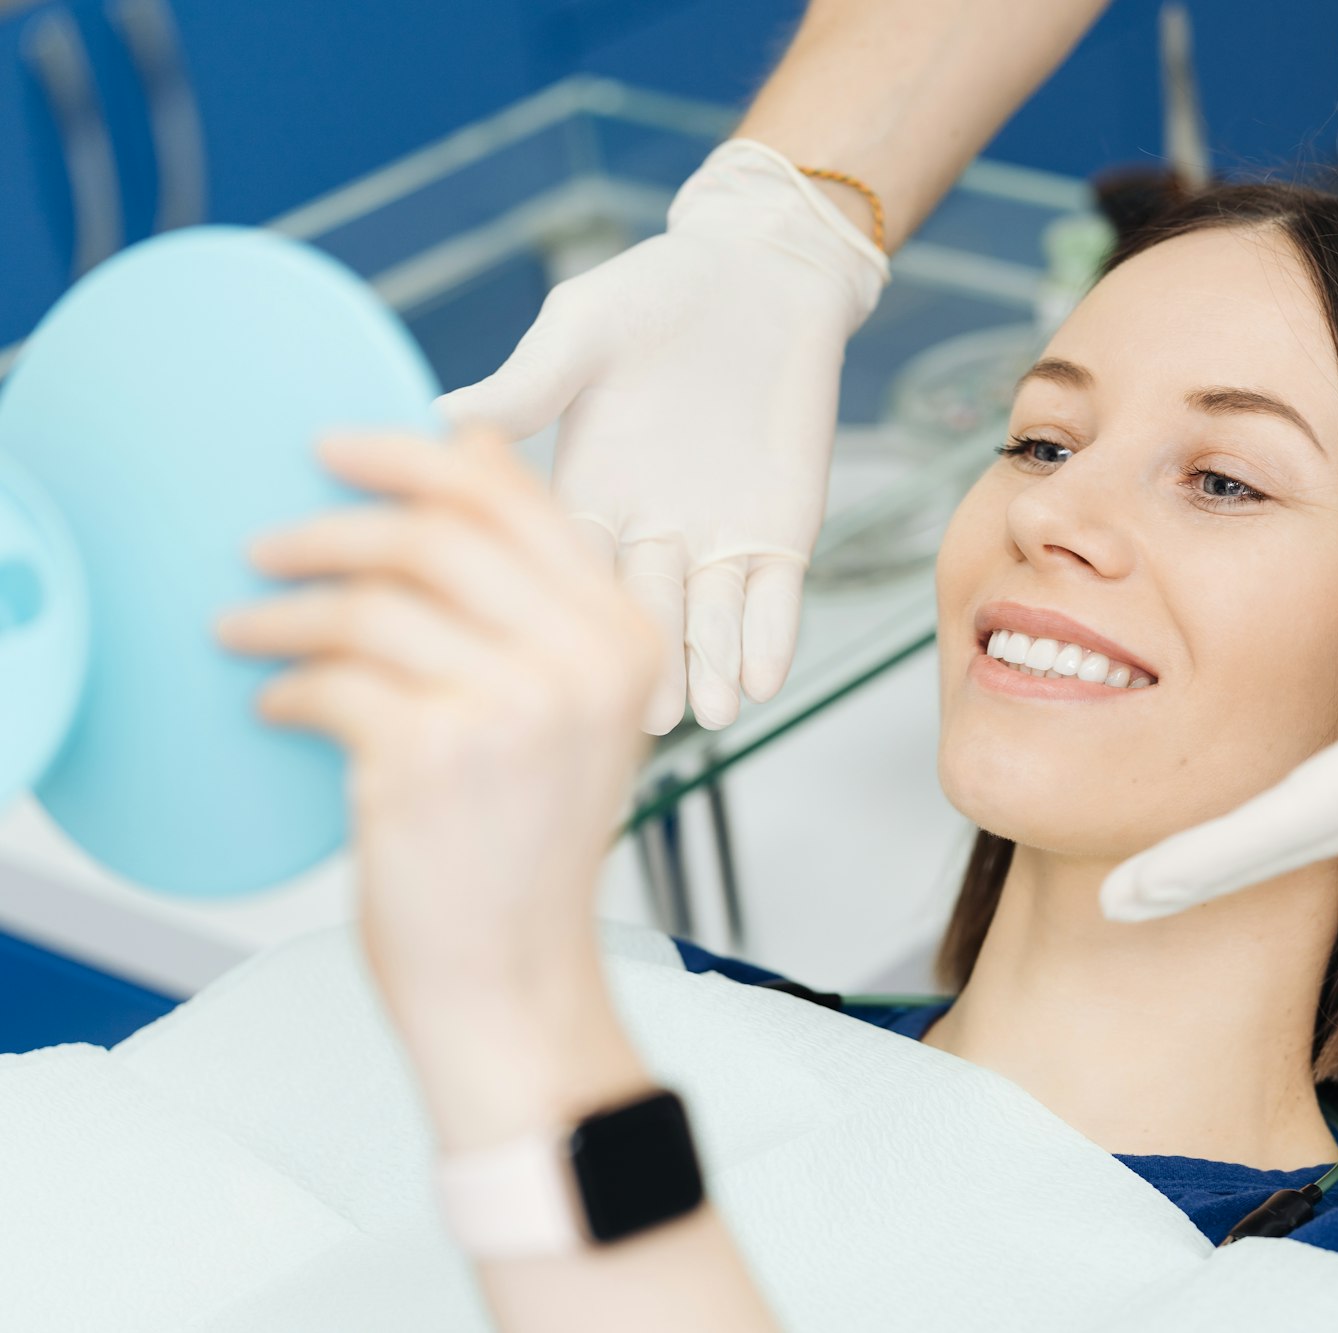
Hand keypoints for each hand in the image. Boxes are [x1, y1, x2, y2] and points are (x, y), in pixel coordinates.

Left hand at [215, 429, 663, 1026]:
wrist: (514, 978)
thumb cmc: (526, 846)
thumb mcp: (569, 710)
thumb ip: (535, 593)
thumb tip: (466, 447)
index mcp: (626, 639)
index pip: (516, 501)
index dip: (412, 457)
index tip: (336, 450)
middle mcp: (582, 664)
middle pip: (435, 535)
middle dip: (330, 528)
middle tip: (267, 544)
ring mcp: (511, 709)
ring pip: (371, 605)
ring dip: (284, 613)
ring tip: (246, 629)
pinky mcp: (431, 758)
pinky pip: (331, 681)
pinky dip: (287, 687)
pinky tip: (277, 704)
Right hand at [438, 139, 889, 733]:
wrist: (763, 275)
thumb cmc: (661, 292)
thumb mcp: (585, 331)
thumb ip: (529, 384)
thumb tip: (434, 412)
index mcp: (582, 493)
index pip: (560, 565)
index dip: (552, 613)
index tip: (539, 662)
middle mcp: (644, 532)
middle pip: (636, 611)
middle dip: (642, 662)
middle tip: (640, 719)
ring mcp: (714, 540)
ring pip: (707, 621)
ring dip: (708, 666)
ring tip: (709, 713)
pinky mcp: (779, 534)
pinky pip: (774, 599)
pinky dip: (770, 637)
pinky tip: (764, 677)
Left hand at [1099, 402, 1337, 920]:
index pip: (1300, 819)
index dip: (1207, 860)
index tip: (1121, 896)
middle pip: (1303, 839)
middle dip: (1206, 871)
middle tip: (1109, 902)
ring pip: (1335, 822)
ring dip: (1250, 845)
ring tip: (1169, 860)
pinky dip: (1305, 809)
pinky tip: (1280, 798)